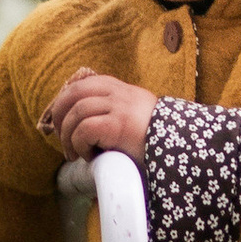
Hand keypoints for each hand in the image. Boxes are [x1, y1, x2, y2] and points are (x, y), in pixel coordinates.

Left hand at [39, 70, 157, 166]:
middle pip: (73, 93)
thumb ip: (112, 115)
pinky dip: (80, 144)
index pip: (82, 85)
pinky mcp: (118, 125)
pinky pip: (85, 129)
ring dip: (68, 136)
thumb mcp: (133, 119)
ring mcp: (119, 107)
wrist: (181, 148)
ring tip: (74, 154)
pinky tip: (89, 156)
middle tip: (61, 138)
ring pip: (76, 112)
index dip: (65, 102)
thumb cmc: (155, 141)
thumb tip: (82, 128)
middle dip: (59, 115)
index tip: (62, 123)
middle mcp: (119, 93)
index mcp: (120, 89)